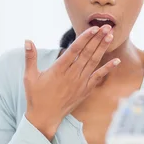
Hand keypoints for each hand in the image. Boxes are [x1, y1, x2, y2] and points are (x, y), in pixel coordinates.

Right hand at [23, 25, 119, 139]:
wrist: (45, 118)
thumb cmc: (36, 96)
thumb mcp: (30, 76)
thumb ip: (30, 58)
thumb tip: (27, 40)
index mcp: (58, 69)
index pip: (74, 49)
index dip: (85, 38)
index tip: (93, 28)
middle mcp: (72, 75)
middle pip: (87, 53)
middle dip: (98, 39)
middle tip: (107, 26)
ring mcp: (80, 83)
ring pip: (93, 62)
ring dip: (103, 49)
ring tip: (110, 36)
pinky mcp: (85, 90)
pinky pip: (98, 78)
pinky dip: (108, 69)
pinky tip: (116, 61)